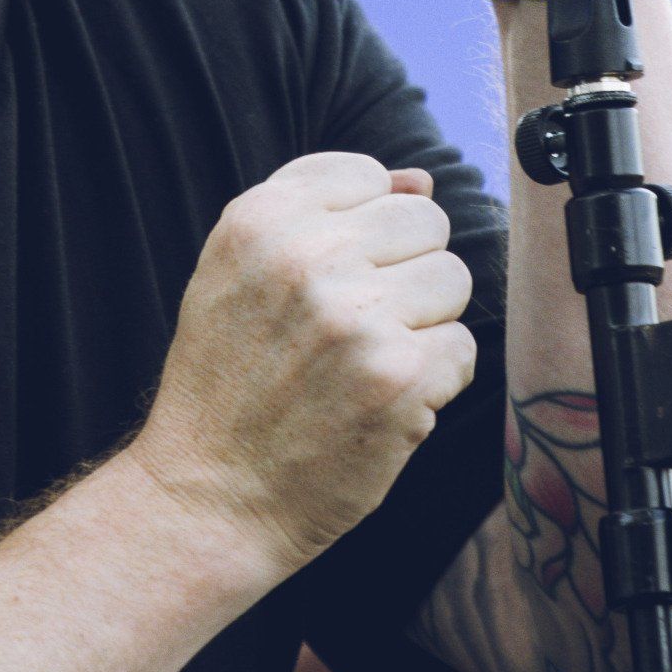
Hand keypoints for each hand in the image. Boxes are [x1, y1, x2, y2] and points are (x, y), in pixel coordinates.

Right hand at [135, 152, 477, 578]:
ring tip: (365, 363)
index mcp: (259, 218)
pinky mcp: (398, 377)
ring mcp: (356, 315)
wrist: (209, 496)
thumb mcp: (237, 272)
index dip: (365, 232)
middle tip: (353, 328)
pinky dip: (432, 381)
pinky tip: (379, 402)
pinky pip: (462, 348)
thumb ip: (319, 209)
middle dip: (403, 273)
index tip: (332, 279)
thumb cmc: (228, 383)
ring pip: (453, 279)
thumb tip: (421, 180)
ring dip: (423, 324)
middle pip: (424, 222)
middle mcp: (307, 256)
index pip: (370, 176)